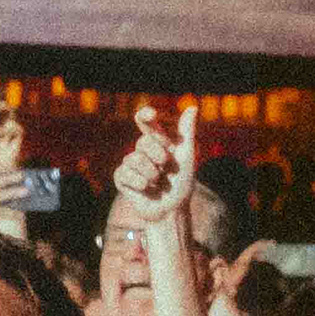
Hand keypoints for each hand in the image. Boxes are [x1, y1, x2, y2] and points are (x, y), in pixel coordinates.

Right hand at [113, 104, 197, 228]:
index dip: (146, 116)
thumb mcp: (187, 155)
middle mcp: (141, 150)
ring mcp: (129, 164)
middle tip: (166, 168)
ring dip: (151, 173)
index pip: (146, 123)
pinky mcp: (121, 178)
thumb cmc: (182, 183)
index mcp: (157, 142)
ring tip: (157, 182)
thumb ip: (187, 131)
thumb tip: (192, 106)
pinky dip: (140, 182)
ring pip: (133, 158)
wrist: (171, 209)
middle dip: (159, 156)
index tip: (151, 115)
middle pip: (143, 142)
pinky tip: (146, 188)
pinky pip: (124, 173)